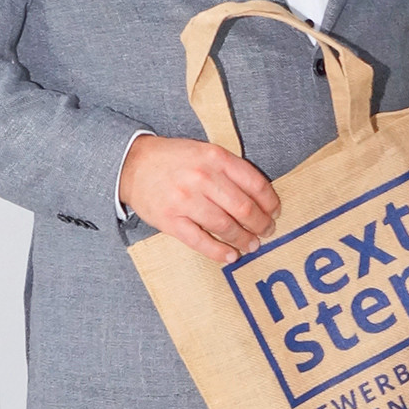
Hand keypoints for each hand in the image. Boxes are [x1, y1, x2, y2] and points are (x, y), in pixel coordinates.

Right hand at [119, 133, 280, 263]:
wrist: (133, 164)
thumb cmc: (176, 159)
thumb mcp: (207, 152)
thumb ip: (231, 170)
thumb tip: (260, 197)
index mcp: (217, 158)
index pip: (255, 184)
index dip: (270, 202)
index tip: (275, 212)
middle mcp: (203, 178)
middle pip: (243, 208)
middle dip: (261, 224)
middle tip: (267, 231)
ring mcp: (186, 200)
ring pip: (225, 226)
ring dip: (243, 239)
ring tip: (252, 245)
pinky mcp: (170, 220)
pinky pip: (200, 241)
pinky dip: (219, 251)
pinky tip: (231, 256)